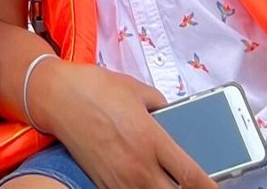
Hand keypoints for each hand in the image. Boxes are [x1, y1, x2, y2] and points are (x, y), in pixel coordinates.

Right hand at [37, 61, 215, 188]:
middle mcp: (138, 166)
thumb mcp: (139, 90)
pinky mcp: (103, 183)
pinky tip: (146, 181)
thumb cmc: (97, 89)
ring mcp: (119, 179)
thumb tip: (172, 118)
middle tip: (194, 186)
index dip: (210, 188)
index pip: (191, 176)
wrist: (57, 97)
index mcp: (152, 140)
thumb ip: (162, 107)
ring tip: (168, 181)